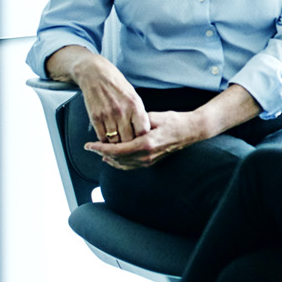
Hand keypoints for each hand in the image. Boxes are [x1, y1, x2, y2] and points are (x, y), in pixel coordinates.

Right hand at [70, 54, 150, 148]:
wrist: (95, 75)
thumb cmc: (116, 85)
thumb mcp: (133, 96)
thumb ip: (138, 113)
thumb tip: (143, 131)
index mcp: (135, 105)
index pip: (143, 131)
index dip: (142, 138)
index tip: (141, 139)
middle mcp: (122, 112)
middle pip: (128, 140)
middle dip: (129, 145)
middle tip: (128, 146)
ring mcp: (108, 116)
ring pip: (114, 141)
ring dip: (116, 145)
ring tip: (118, 143)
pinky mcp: (95, 118)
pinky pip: (102, 137)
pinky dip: (105, 140)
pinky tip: (107, 138)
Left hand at [87, 109, 204, 169]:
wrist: (191, 131)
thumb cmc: (175, 121)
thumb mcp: (155, 116)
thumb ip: (137, 122)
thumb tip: (122, 124)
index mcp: (146, 143)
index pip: (117, 150)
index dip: (101, 148)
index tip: (90, 146)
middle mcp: (146, 155)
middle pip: (118, 159)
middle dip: (102, 153)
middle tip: (91, 148)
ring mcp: (149, 160)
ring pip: (123, 165)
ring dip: (109, 159)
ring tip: (99, 152)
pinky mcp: (151, 161)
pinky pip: (131, 165)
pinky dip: (119, 163)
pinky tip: (113, 158)